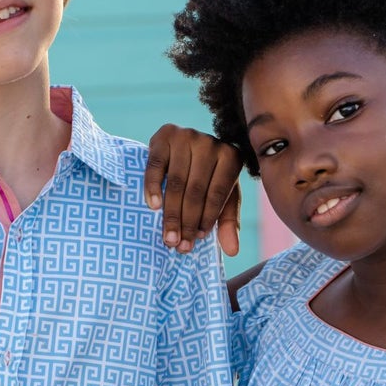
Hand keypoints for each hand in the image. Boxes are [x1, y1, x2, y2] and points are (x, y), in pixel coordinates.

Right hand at [144, 125, 242, 255]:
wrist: (183, 147)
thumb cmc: (206, 178)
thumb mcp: (221, 197)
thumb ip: (227, 221)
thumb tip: (232, 250)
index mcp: (231, 157)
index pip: (217, 194)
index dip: (207, 218)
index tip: (196, 239)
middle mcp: (210, 143)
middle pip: (196, 190)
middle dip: (187, 221)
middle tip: (178, 245)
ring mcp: (186, 136)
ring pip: (176, 182)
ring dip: (171, 213)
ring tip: (168, 237)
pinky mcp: (164, 135)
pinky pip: (155, 166)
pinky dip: (153, 188)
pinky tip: (152, 207)